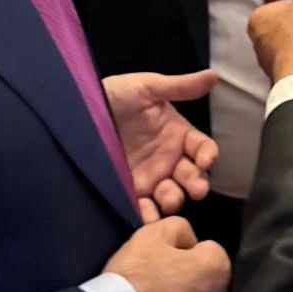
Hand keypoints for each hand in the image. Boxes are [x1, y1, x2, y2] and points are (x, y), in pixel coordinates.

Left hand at [103, 70, 218, 224]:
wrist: (78, 112)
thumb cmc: (115, 95)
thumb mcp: (147, 87)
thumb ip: (180, 87)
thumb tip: (214, 75)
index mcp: (177, 134)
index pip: (203, 148)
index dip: (208, 155)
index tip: (205, 160)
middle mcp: (168, 159)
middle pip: (192, 176)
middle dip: (197, 184)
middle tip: (195, 190)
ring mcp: (150, 178)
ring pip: (172, 195)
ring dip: (174, 200)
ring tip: (168, 200)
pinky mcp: (130, 192)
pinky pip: (145, 208)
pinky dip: (149, 215)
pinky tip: (147, 216)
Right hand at [105, 217, 230, 291]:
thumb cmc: (134, 278)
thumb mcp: (151, 234)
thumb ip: (179, 229)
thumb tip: (188, 243)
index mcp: (217, 271)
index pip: (208, 253)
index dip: (185, 254)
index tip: (164, 263)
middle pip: (208, 290)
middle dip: (191, 288)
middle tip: (157, 291)